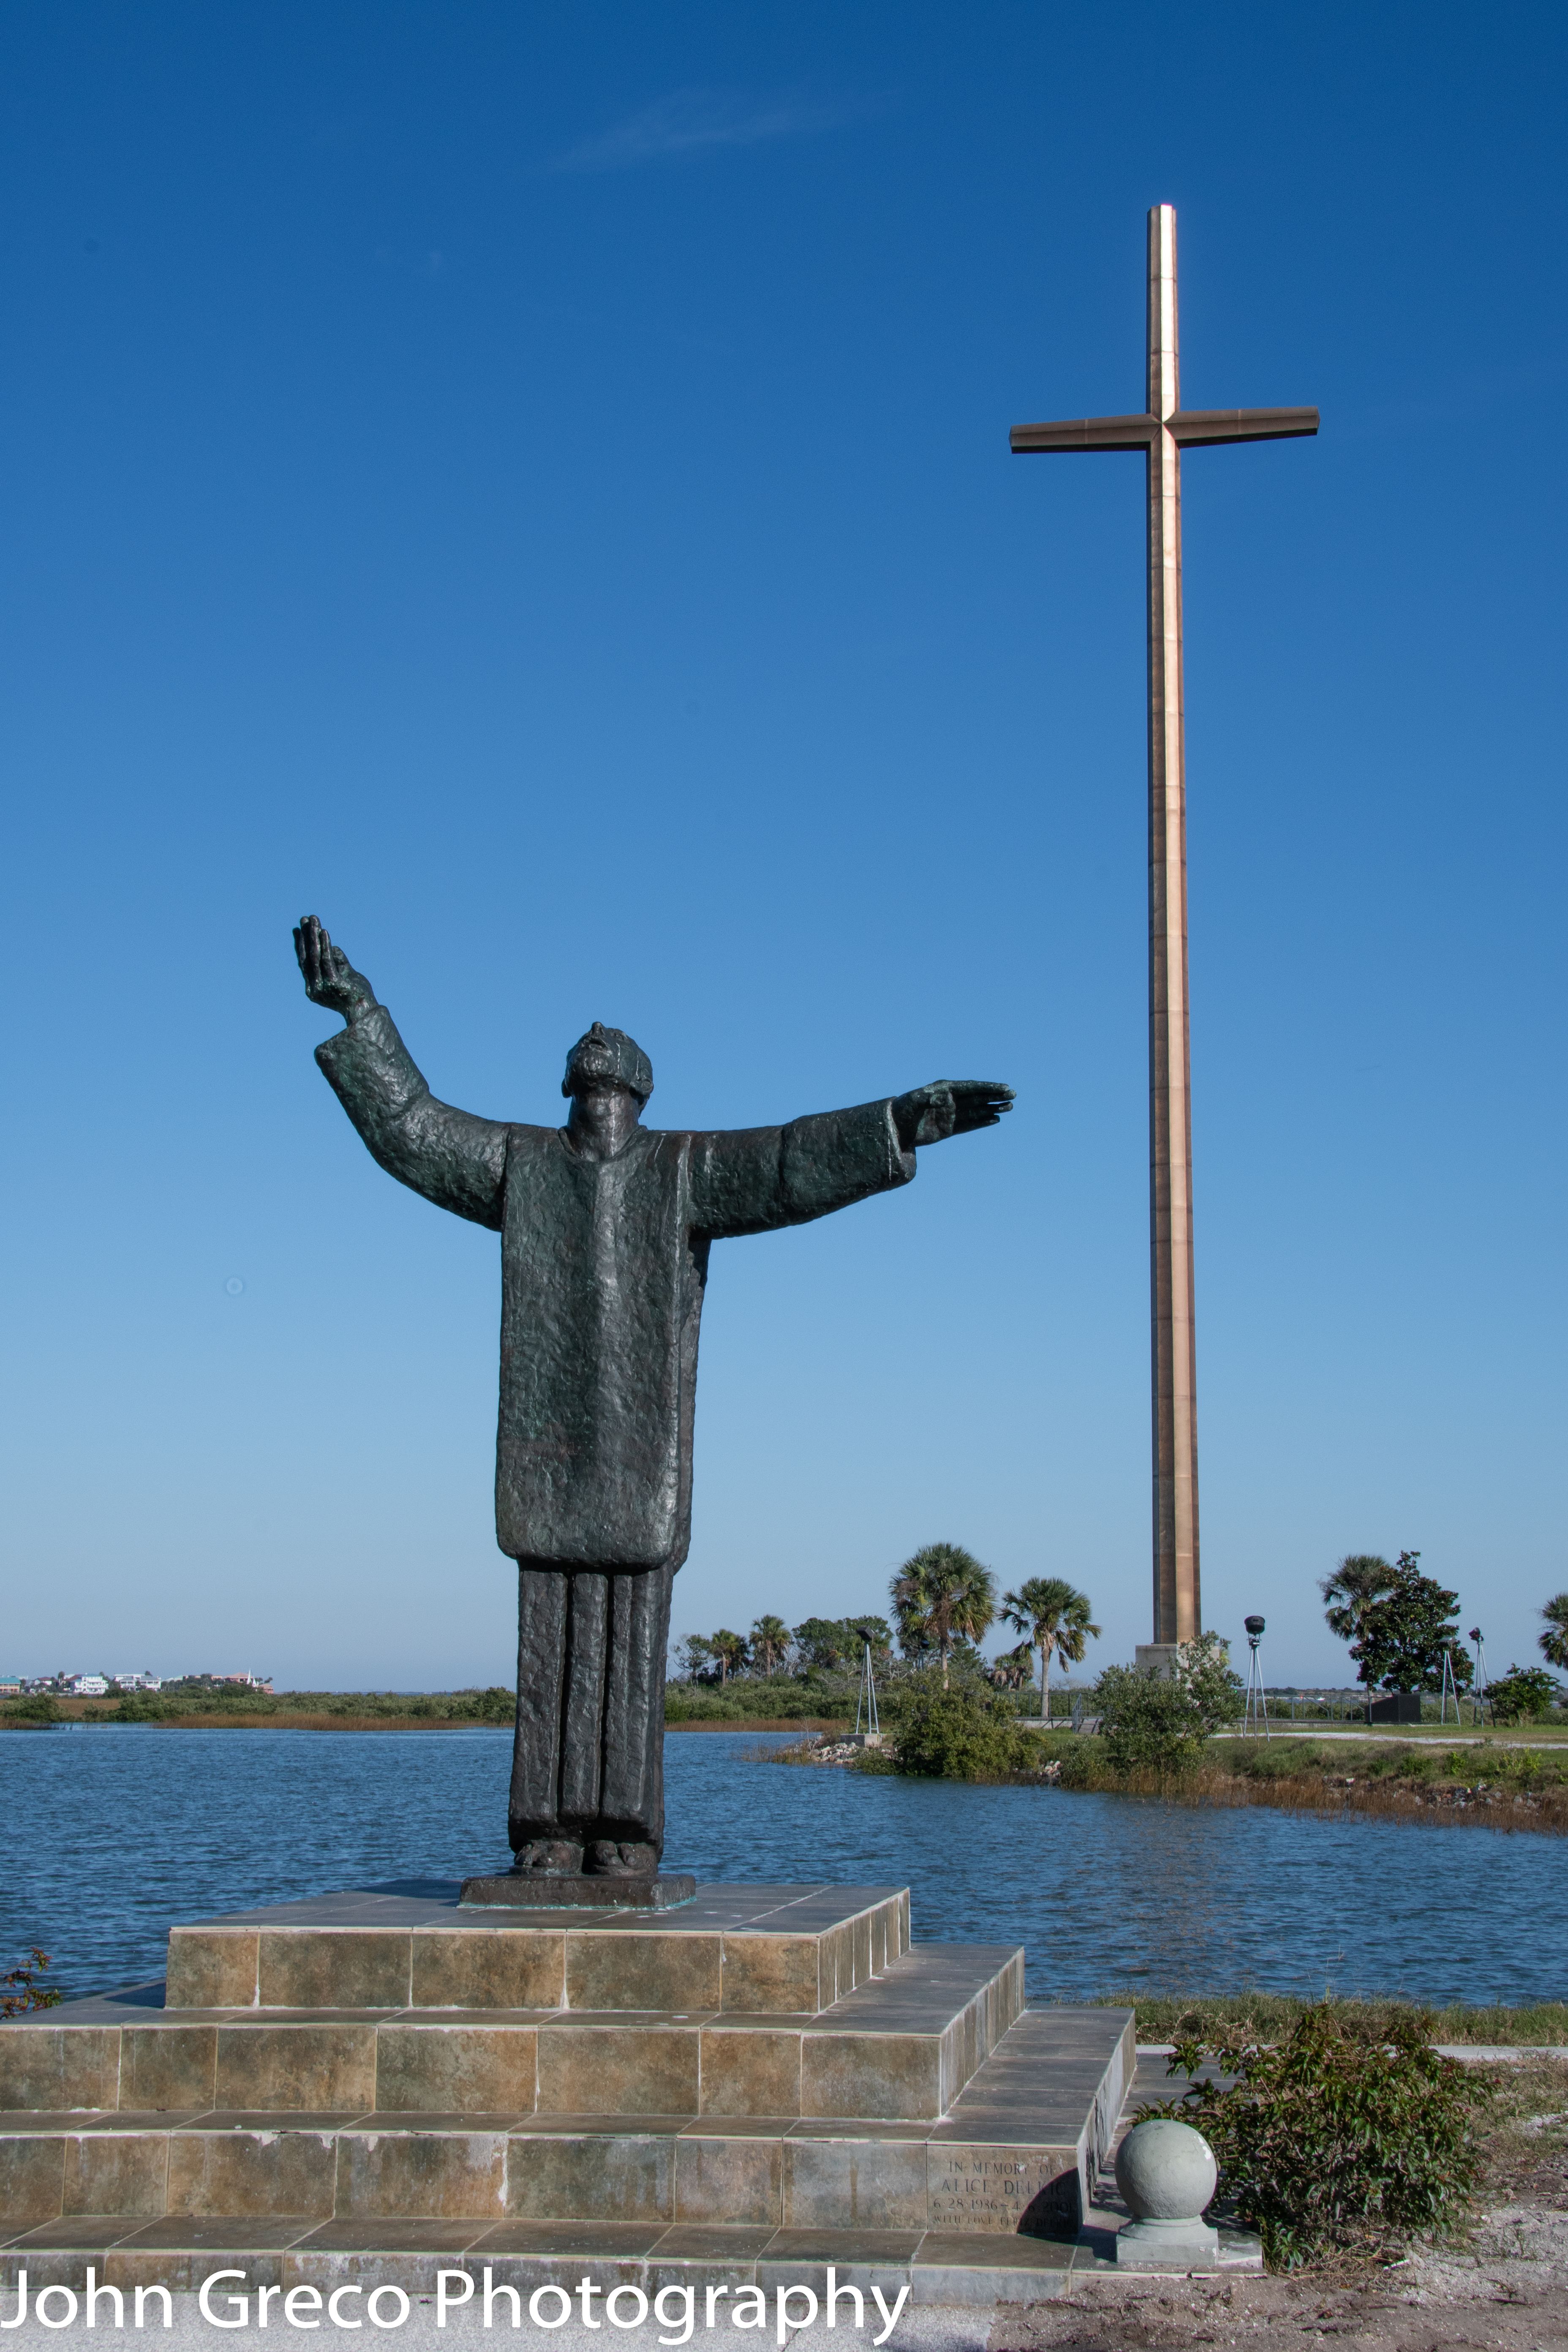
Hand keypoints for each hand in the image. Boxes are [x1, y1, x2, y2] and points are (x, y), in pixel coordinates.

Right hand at [293, 915, 376, 1019]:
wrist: (366, 1010)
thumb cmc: (356, 994)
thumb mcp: (345, 973)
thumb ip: (338, 960)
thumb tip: (332, 946)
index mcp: (313, 988)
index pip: (304, 962)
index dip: (301, 944)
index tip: (299, 929)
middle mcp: (314, 987)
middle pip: (307, 956)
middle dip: (306, 936)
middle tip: (304, 918)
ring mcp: (323, 986)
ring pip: (315, 956)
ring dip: (314, 936)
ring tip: (313, 919)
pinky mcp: (333, 982)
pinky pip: (327, 960)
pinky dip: (325, 945)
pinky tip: (324, 932)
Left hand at [893, 1080, 1013, 1150]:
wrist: (893, 1128)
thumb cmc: (902, 1111)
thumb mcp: (914, 1102)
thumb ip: (930, 1098)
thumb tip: (947, 1098)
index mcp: (944, 1089)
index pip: (971, 1087)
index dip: (988, 1087)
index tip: (1003, 1088)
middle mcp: (950, 1100)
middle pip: (977, 1097)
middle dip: (995, 1096)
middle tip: (1013, 1095)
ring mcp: (950, 1114)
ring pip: (976, 1110)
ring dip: (992, 1108)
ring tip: (1009, 1107)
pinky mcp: (948, 1129)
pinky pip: (969, 1125)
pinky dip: (982, 1122)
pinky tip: (995, 1119)